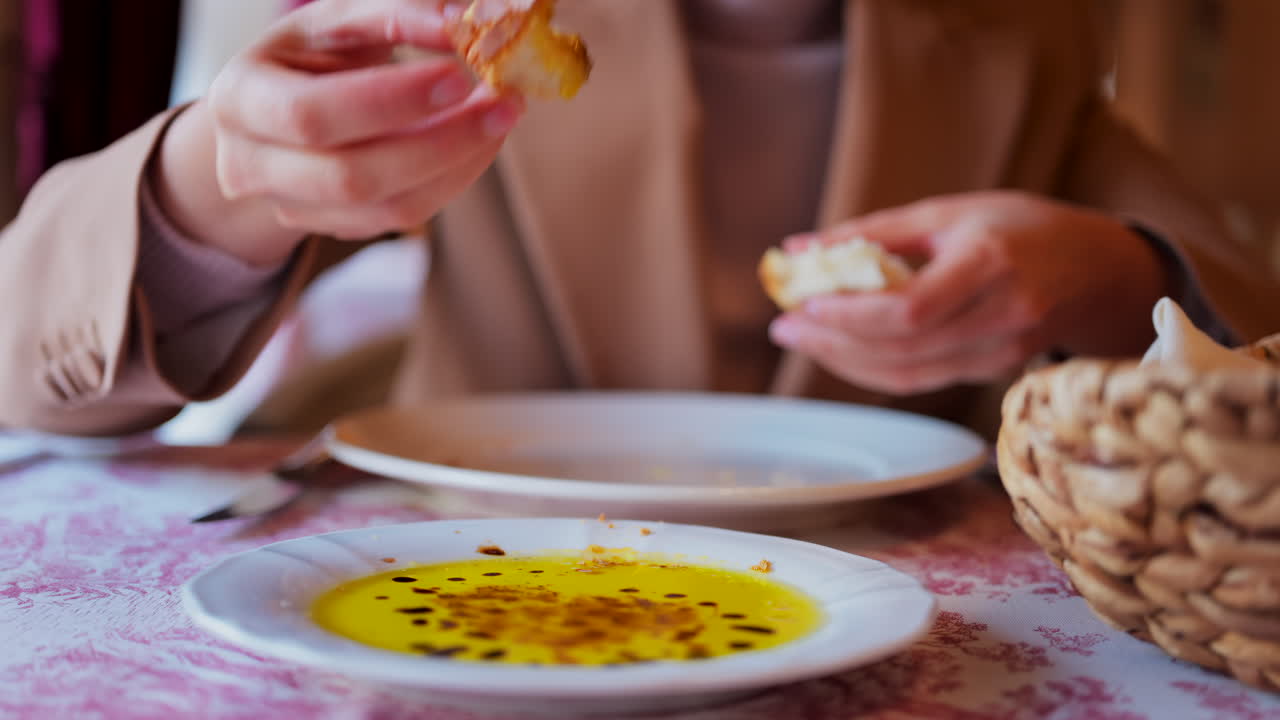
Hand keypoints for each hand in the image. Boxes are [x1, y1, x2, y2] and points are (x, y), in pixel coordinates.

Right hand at [153, 0, 520, 265]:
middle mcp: (251, 165)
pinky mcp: (334, 228)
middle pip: (352, 177)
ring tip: (500, 119)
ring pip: (387, 209)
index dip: (389, 101)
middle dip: (440, 142)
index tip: (460, 74)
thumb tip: (463, 21)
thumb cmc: (311, 57)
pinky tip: (478, 144)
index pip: (312, 115)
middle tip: (503, 104)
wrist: (278, 111)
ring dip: (459, 165)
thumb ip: (394, 16)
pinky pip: (403, 218)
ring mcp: (291, 207)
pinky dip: (451, 180)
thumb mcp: (337, 22)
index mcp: (239, 100)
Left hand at [768, 191, 1168, 394]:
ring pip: (907, 374)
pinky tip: (841, 348)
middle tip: (782, 328)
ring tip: (801, 338)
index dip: (851, 315)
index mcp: (990, 264)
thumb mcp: (949, 212)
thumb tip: (797, 248)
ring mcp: (1001, 352)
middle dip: (832, 343)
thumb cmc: (1020, 228)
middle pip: (901, 349)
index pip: (910, 308)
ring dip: (845, 361)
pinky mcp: (994, 372)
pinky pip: (921, 378)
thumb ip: (873, 233)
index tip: (803, 305)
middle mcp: (1001, 315)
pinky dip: (873, 367)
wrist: (1098, 270)